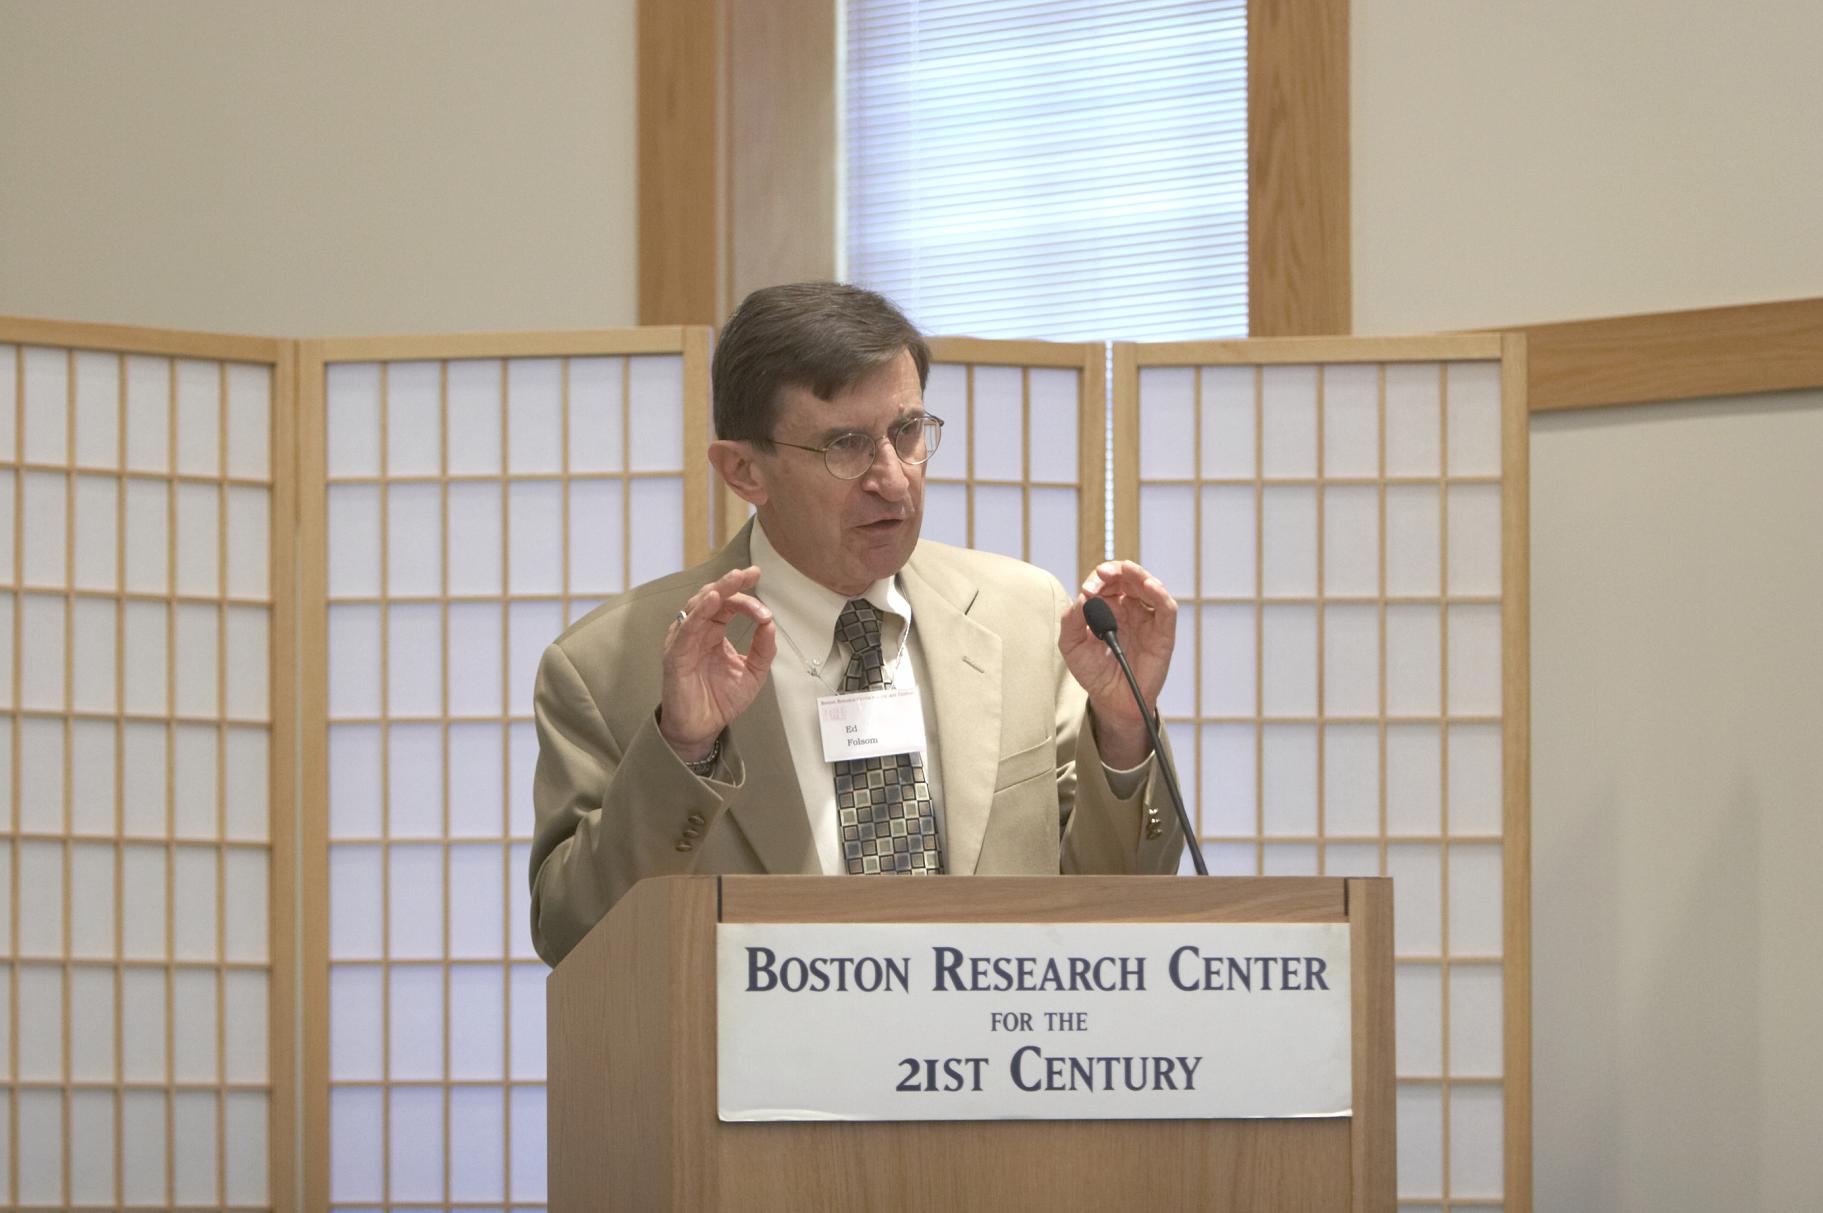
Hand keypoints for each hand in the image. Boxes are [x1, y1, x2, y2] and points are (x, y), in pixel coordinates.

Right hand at [659, 567, 776, 760]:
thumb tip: (771, 622)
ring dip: (718, 590)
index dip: (746, 596)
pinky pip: (687, 629)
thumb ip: (763, 648)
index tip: (767, 605)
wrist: (702, 729)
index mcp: (713, 632)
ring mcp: (684, 641)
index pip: (729, 605)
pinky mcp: (675, 655)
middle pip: (712, 597)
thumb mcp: (752, 672)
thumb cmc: (720, 700)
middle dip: (732, 583)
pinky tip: (713, 601)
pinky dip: (699, 613)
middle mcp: (697, 632)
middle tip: (750, 573)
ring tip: (735, 579)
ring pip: (698, 606)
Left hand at [1057, 560, 1177, 768]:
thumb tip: (1083, 597)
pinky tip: (1148, 585)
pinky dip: (1159, 593)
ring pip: (1149, 585)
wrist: (1111, 700)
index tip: (1087, 590)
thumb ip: (1071, 620)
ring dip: (1137, 574)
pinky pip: (1166, 607)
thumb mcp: (1072, 645)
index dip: (1098, 578)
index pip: (1106, 580)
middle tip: (1102, 575)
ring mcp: (1147, 618)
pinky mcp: (1162, 632)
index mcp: (1108, 606)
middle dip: (1115, 570)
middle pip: (1128, 576)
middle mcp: (1130, 607)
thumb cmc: (1093, 671)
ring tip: (1126, 571)